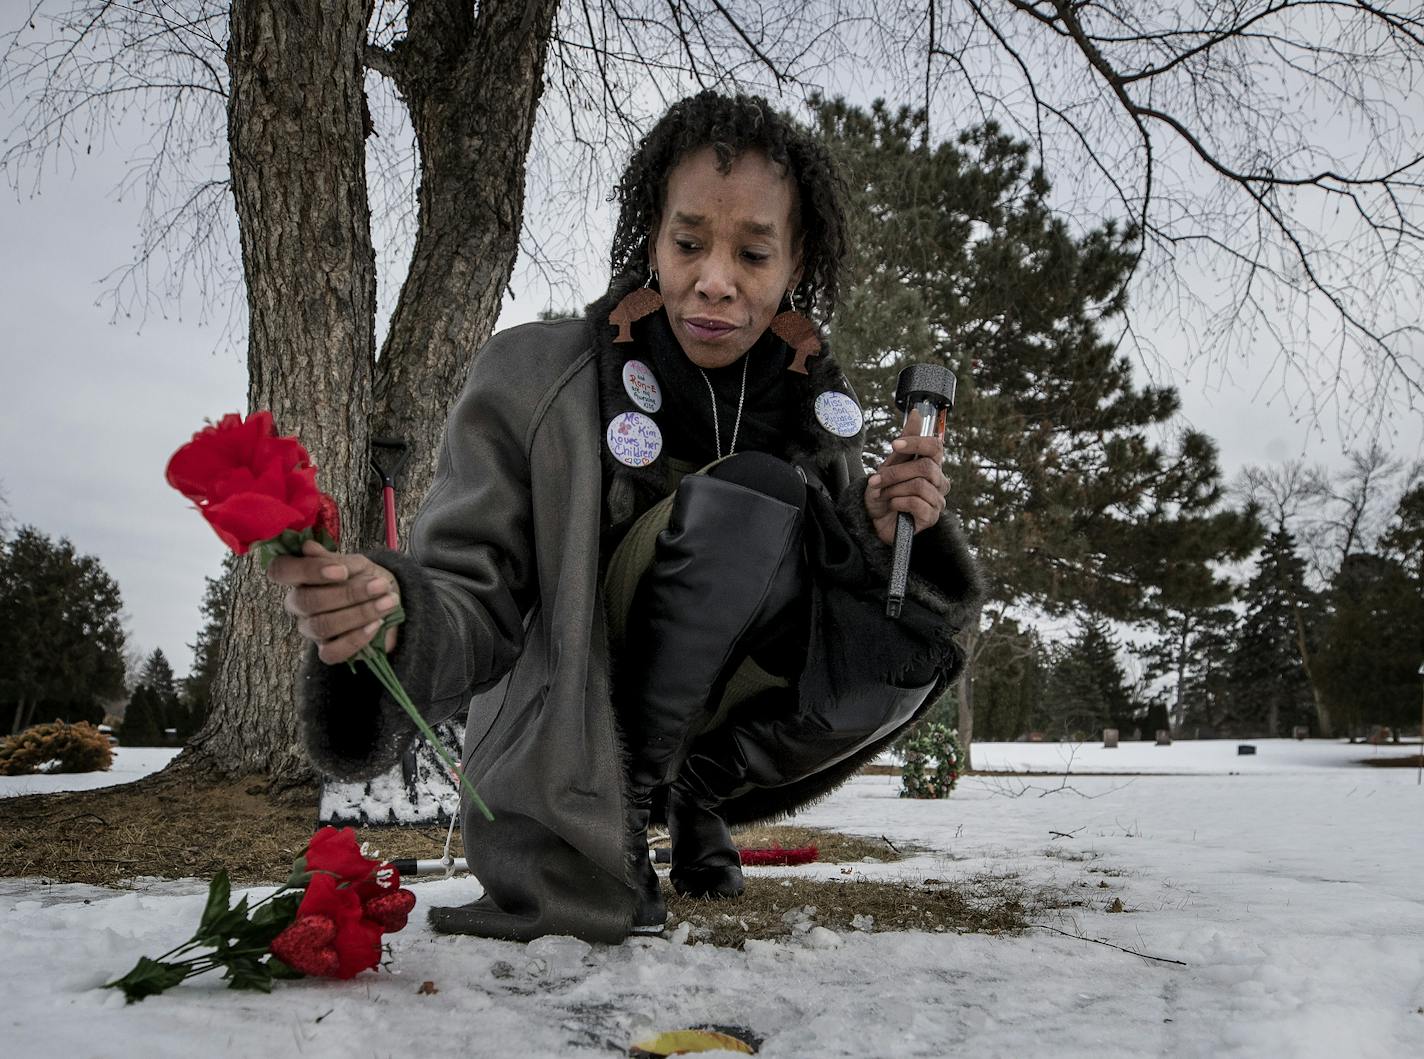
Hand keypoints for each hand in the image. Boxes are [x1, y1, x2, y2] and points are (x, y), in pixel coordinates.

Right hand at [266, 539, 400, 663]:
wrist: (388, 601)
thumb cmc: (366, 578)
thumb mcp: (356, 563)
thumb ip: (333, 559)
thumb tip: (307, 547)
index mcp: (300, 577)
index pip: (281, 570)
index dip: (307, 570)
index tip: (342, 570)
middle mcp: (299, 603)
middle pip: (307, 601)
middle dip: (349, 593)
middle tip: (380, 585)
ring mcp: (311, 629)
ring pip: (322, 626)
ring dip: (360, 613)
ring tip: (388, 602)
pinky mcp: (326, 650)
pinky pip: (332, 652)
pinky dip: (357, 639)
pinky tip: (376, 625)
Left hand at [864, 413, 948, 546]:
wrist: (872, 519)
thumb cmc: (884, 490)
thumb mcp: (891, 463)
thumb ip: (905, 441)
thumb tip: (916, 413)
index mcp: (931, 465)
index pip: (935, 447)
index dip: (916, 443)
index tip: (894, 444)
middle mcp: (939, 481)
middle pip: (925, 467)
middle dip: (895, 473)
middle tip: (876, 480)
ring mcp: (937, 500)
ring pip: (919, 485)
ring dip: (893, 490)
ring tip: (883, 495)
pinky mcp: (932, 517)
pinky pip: (917, 503)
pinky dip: (898, 503)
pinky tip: (892, 506)